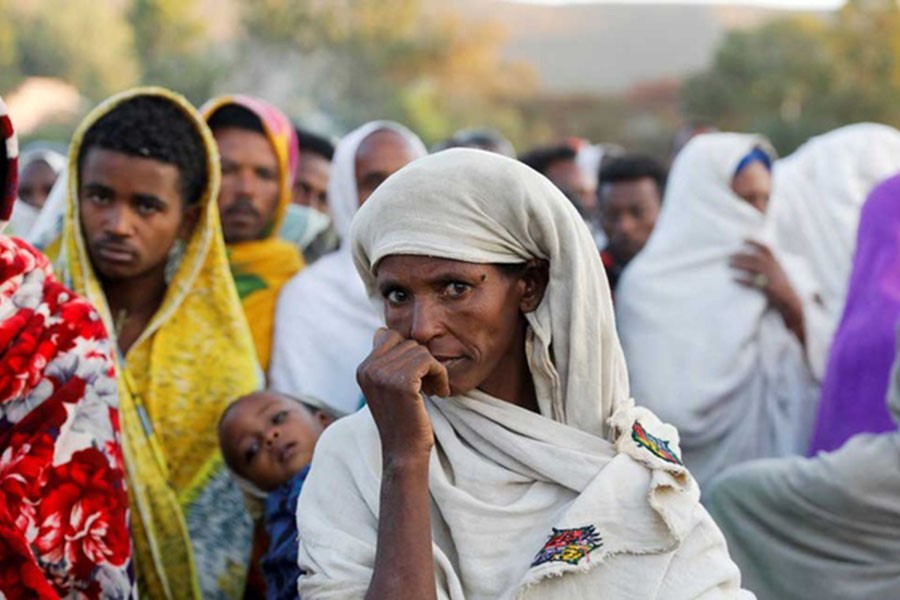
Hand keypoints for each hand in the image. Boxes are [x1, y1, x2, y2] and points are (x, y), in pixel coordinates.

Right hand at [357, 328, 449, 465]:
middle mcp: (369, 369)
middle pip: (408, 343)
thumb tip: (384, 330)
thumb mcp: (385, 388)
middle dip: (423, 363)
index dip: (408, 353)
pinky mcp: (403, 382)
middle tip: (429, 386)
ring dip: (434, 370)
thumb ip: (384, 361)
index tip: (416, 377)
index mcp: (363, 369)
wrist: (403, 452)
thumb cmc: (402, 420)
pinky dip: (441, 375)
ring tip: (433, 391)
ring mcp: (383, 375)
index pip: (389, 335)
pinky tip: (439, 394)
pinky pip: (430, 361)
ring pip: (421, 351)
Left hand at [729, 241, 804, 344]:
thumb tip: (758, 262)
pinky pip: (752, 282)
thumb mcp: (780, 275)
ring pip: (753, 267)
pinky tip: (733, 279)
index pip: (767, 249)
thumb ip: (771, 267)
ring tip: (728, 264)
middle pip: (755, 257)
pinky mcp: (769, 289)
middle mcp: (776, 269)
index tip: (742, 238)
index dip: (755, 242)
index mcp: (779, 264)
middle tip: (729, 255)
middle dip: (742, 254)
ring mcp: (772, 278)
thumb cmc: (785, 292)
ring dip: (739, 264)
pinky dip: (741, 279)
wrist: (794, 306)